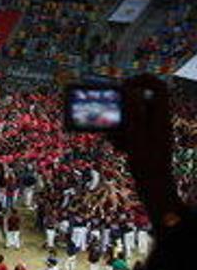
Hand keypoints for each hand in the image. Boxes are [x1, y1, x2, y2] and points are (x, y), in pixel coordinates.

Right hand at [108, 75, 183, 228]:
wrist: (155, 190)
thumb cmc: (148, 166)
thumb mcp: (137, 138)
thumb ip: (135, 113)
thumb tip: (132, 90)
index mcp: (161, 117)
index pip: (158, 86)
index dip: (142, 80)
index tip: (123, 85)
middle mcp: (158, 121)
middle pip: (139, 103)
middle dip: (121, 109)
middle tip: (108, 116)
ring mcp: (152, 131)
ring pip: (131, 118)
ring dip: (118, 125)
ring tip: (113, 138)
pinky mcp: (145, 141)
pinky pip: (130, 131)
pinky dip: (121, 136)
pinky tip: (118, 148)